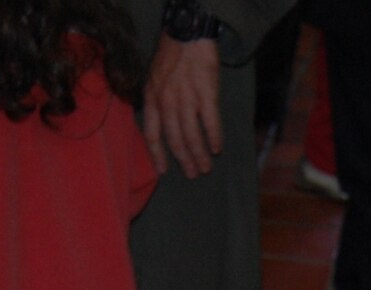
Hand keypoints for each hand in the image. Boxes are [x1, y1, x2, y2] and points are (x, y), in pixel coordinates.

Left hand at [142, 34, 222, 177]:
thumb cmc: (170, 55)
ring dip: (200, 155)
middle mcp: (167, 102)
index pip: (151, 135)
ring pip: (192, 136)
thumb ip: (155, 102)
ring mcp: (187, 99)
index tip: (164, 171)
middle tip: (193, 174)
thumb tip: (160, 125)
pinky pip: (210, 122)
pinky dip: (214, 137)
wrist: (187, 35)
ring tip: (206, 167)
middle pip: (175, 140)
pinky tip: (218, 148)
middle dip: (184, 160)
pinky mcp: (206, 93)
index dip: (157, 156)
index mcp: (152, 99)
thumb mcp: (152, 78)